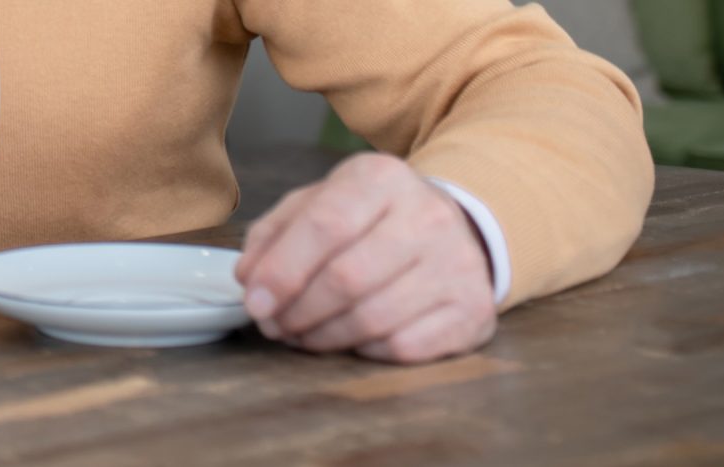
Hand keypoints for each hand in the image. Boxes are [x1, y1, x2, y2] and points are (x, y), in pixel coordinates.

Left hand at [237, 154, 496, 363]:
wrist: (453, 229)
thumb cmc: (368, 221)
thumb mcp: (316, 205)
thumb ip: (273, 235)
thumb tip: (250, 279)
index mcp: (381, 178)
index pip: (325, 225)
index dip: (282, 271)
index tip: (254, 302)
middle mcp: (429, 215)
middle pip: (347, 278)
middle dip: (297, 312)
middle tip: (274, 326)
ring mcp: (459, 264)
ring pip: (373, 319)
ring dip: (323, 337)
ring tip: (301, 335)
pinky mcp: (474, 310)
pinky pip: (404, 346)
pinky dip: (365, 351)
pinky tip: (351, 339)